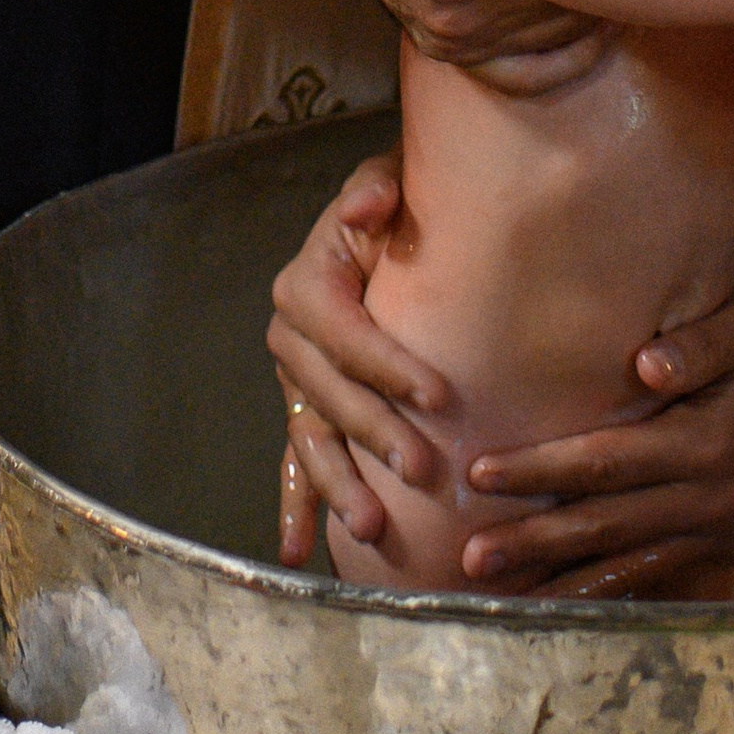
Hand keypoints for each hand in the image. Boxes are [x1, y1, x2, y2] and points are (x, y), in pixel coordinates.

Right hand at [269, 153, 439, 564]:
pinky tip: (298, 553)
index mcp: (308, 284)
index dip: (388, 365)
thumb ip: (379, 188)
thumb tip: (364, 209)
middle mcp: (291, 337)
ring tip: (373, 528)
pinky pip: (296, 462)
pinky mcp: (304, 411)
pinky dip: (297, 507)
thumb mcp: (390, 180)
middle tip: (422, 470)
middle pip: (330, 396)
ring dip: (338, 487)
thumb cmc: (402, 207)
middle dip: (375, 435)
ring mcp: (295, 382)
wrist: (393, 226)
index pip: (346, 333)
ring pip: (311, 441)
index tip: (441, 394)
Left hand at [456, 299, 733, 594]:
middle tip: (470, 558)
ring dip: (560, 582)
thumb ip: (701, 345)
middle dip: (533, 541)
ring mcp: (712, 530)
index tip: (482, 472)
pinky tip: (565, 611)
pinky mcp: (719, 546)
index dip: (541, 468)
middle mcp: (703, 498)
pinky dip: (607, 597)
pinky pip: (655, 578)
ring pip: (624, 565)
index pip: (606, 460)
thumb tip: (646, 363)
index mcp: (703, 443)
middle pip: (604, 525)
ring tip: (500, 597)